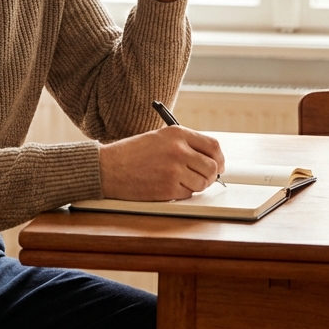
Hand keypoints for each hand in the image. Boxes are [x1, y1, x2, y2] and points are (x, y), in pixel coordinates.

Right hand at [97, 125, 225, 200]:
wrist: (108, 168)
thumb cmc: (132, 153)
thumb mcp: (160, 138)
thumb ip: (185, 144)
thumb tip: (210, 159)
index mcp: (177, 134)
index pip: (213, 146)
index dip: (219, 158)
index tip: (218, 165)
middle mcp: (179, 150)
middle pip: (212, 167)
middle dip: (211, 175)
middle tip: (203, 177)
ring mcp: (174, 170)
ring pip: (202, 183)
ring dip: (196, 185)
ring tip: (181, 181)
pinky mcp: (168, 189)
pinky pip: (188, 194)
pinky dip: (182, 193)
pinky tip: (167, 186)